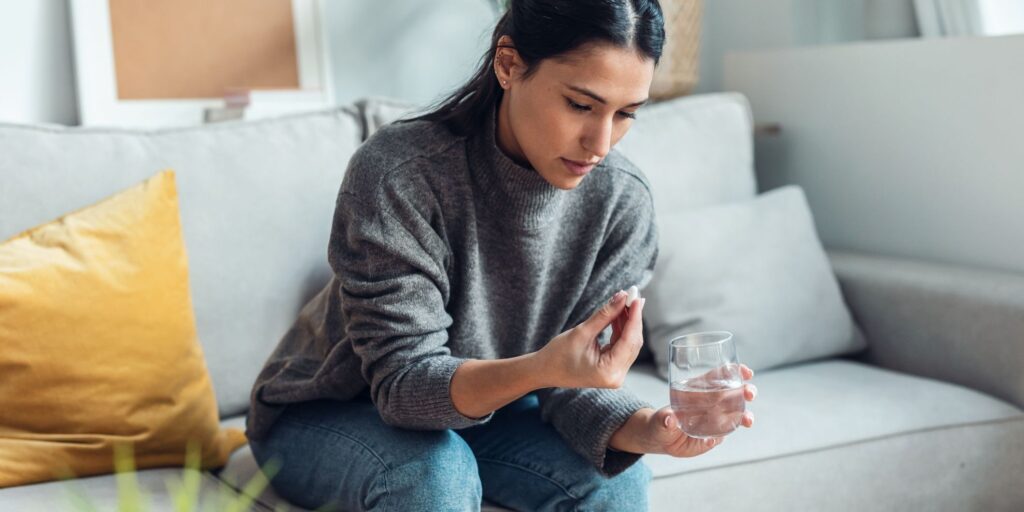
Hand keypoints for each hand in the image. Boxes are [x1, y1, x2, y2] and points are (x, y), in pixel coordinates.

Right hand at [535, 290, 645, 388]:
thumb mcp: (582, 332)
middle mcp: (616, 376)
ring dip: (627, 322)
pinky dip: (620, 330)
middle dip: (632, 318)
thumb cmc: (558, 355)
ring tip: (625, 301)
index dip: (634, 317)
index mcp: (609, 371)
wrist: (544, 371)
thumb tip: (622, 297)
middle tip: (632, 295)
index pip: (629, 340)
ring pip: (628, 343)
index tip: (636, 297)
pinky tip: (619, 314)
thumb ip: (605, 315)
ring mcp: (615, 374)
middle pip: (632, 342)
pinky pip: (621, 346)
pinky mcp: (611, 368)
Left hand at [609, 364, 756, 455]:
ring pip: (737, 413)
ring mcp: (716, 418)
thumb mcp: (659, 421)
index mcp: (699, 389)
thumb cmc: (660, 422)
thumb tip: (668, 418)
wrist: (662, 439)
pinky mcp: (717, 433)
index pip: (719, 376)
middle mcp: (711, 402)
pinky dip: (730, 431)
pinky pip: (727, 431)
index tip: (746, 371)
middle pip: (734, 393)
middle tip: (750, 393)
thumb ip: (663, 420)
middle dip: (746, 391)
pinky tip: (724, 434)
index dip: (734, 371)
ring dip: (746, 414)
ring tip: (748, 420)